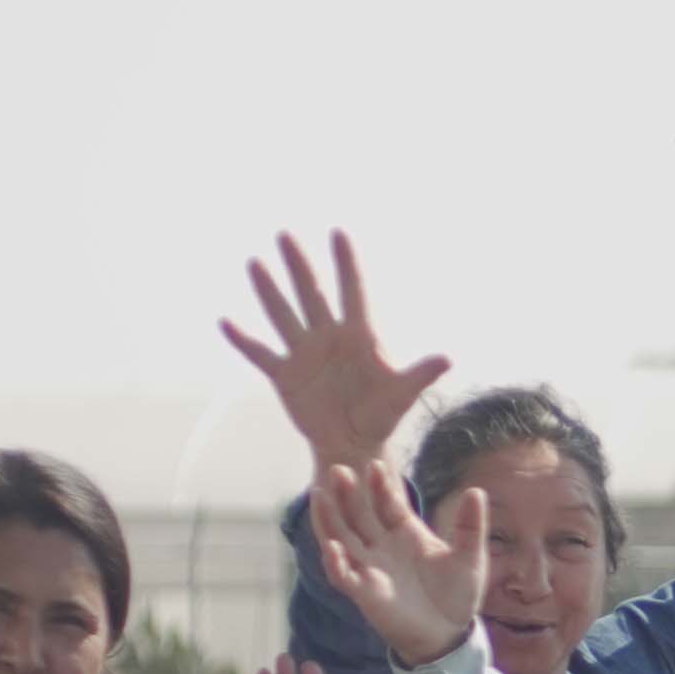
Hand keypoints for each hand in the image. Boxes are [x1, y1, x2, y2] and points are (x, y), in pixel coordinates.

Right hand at [222, 231, 449, 472]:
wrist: (354, 441)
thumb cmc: (381, 414)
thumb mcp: (402, 394)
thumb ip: (420, 374)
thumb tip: (448, 358)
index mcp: (359, 336)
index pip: (353, 291)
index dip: (347, 263)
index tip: (339, 232)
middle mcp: (328, 337)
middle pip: (312, 294)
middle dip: (299, 265)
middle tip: (285, 234)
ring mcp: (305, 353)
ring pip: (283, 315)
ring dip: (268, 291)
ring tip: (255, 264)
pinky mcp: (285, 375)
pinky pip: (260, 354)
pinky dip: (243, 341)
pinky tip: (226, 323)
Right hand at [306, 459, 491, 668]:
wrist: (449, 633)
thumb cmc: (457, 594)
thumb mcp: (469, 557)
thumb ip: (470, 526)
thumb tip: (477, 492)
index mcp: (406, 532)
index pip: (387, 503)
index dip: (380, 486)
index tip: (375, 466)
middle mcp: (382, 546)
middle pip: (358, 515)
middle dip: (347, 494)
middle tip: (338, 469)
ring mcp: (370, 568)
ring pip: (341, 538)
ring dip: (328, 519)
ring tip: (319, 495)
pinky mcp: (364, 593)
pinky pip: (344, 575)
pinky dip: (336, 562)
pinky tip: (331, 548)